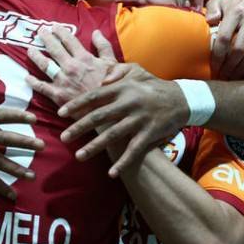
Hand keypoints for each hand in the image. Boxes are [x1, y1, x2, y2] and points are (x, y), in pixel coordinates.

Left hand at [26, 27, 121, 105]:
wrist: (109, 110)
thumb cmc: (113, 87)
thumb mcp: (113, 64)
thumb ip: (104, 46)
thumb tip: (96, 32)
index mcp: (84, 58)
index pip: (69, 40)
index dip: (60, 32)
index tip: (54, 26)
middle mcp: (71, 66)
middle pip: (54, 48)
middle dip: (45, 38)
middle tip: (39, 32)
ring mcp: (63, 81)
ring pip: (44, 64)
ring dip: (35, 55)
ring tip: (30, 49)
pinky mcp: (58, 96)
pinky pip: (41, 87)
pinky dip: (32, 81)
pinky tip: (26, 77)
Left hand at [58, 65, 187, 176]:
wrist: (182, 100)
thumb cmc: (152, 85)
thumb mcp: (135, 70)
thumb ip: (116, 71)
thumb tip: (100, 80)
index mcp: (122, 88)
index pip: (94, 96)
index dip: (77, 104)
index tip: (61, 112)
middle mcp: (128, 104)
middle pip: (99, 116)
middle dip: (79, 127)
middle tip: (63, 136)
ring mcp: (139, 120)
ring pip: (113, 135)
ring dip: (95, 146)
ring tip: (79, 155)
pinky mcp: (149, 134)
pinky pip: (134, 151)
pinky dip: (123, 162)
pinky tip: (112, 173)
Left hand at [206, 0, 243, 78]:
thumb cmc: (231, 1)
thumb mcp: (217, 1)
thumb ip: (211, 11)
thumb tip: (208, 22)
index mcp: (235, 11)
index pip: (224, 38)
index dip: (218, 55)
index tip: (214, 67)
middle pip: (240, 48)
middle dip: (230, 66)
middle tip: (224, 76)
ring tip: (234, 76)